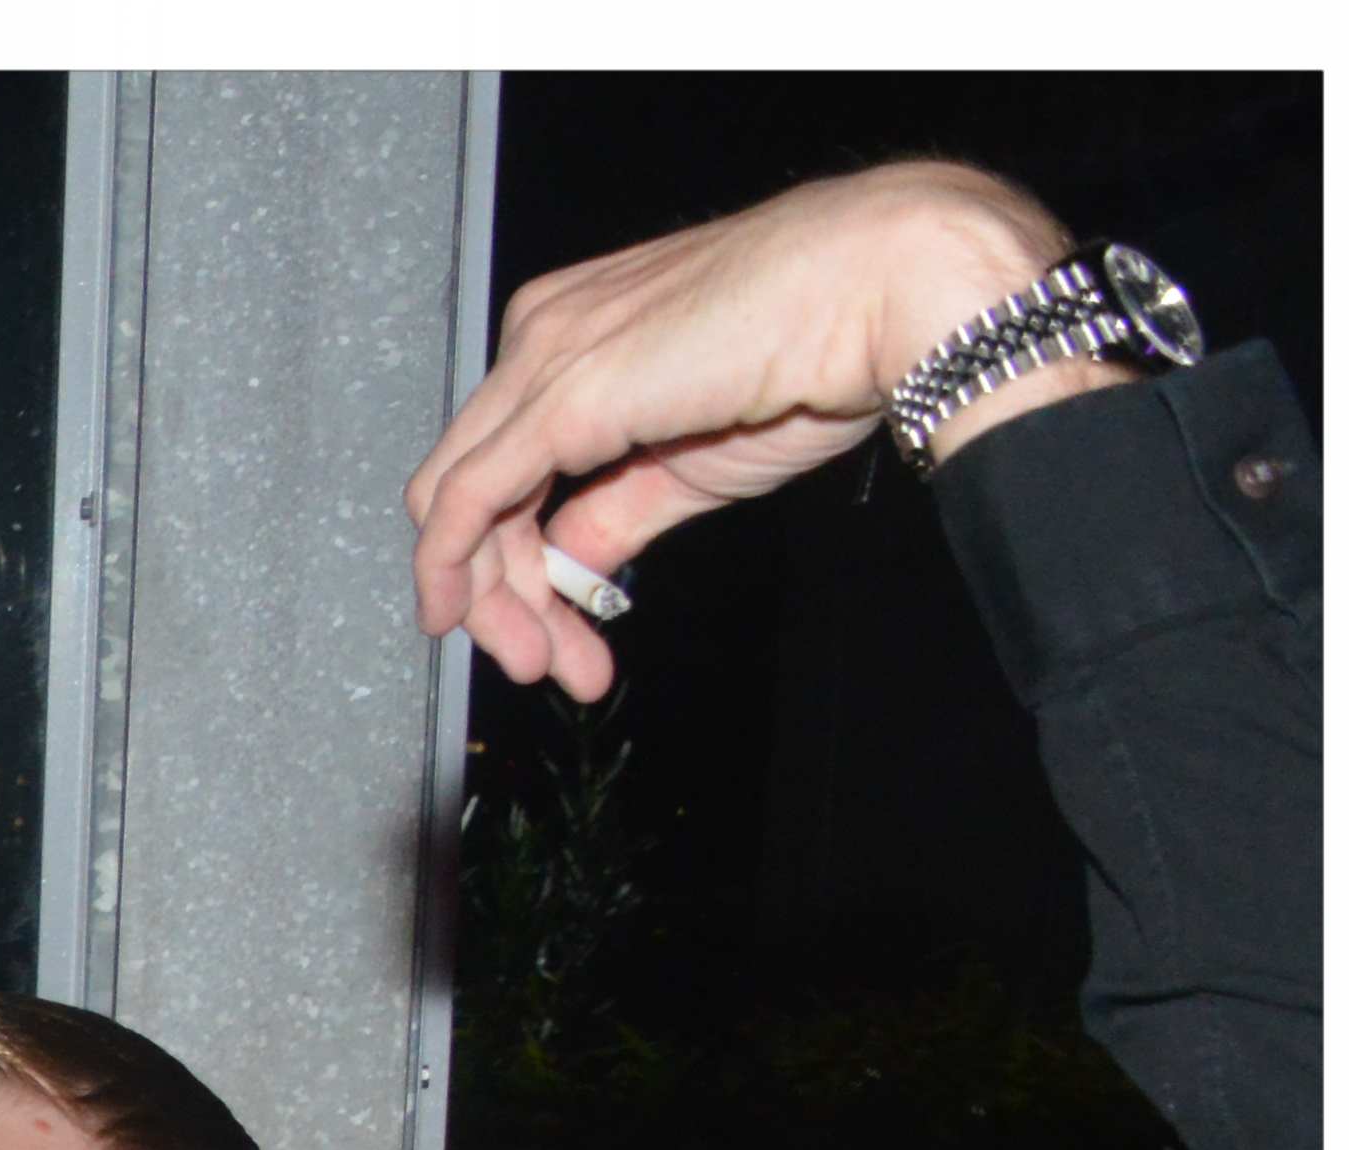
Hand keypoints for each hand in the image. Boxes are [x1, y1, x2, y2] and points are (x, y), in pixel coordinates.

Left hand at [411, 162, 1072, 702]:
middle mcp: (544, 334)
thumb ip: (618, 510)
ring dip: (495, 604)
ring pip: (457, 505)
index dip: (515, 564)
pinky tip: (501, 631)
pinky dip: (466, 578)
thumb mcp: (693, 458)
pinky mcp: (558, 396)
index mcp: (576, 332)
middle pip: (467, 489)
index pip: (502, 464)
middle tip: (544, 664)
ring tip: (551, 664)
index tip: (558, 632)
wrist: (891, 286)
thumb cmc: (824, 345)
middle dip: (497, 595)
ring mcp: (543, 357)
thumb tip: (570, 563)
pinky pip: (466, 503)